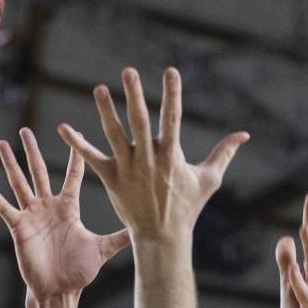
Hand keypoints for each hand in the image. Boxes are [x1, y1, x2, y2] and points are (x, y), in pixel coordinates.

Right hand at [0, 128, 129, 301]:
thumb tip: (143, 228)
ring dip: (10, 164)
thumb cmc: (79, 273)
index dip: (74, 156)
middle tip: (26, 130)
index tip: (75, 132)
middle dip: (33, 151)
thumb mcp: (102, 250)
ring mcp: (32, 216)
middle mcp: (49, 207)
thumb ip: (120, 237)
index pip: (72, 176)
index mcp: (69, 208)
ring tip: (2, 144)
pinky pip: (3, 207)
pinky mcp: (19, 228)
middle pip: (39, 172)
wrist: (59, 291)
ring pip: (19, 183)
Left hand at [56, 67, 248, 245]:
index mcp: (171, 156)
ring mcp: (128, 169)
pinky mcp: (111, 179)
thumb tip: (245, 135)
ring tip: (99, 89)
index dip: (172, 95)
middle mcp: (148, 160)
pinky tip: (63, 128)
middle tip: (129, 71)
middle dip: (135, 96)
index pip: (173, 119)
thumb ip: (224, 153)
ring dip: (106, 112)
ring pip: (115, 136)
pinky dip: (77, 144)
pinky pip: (92, 158)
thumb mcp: (209, 179)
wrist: (161, 236)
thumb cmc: (187, 207)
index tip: (171, 71)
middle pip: (140, 122)